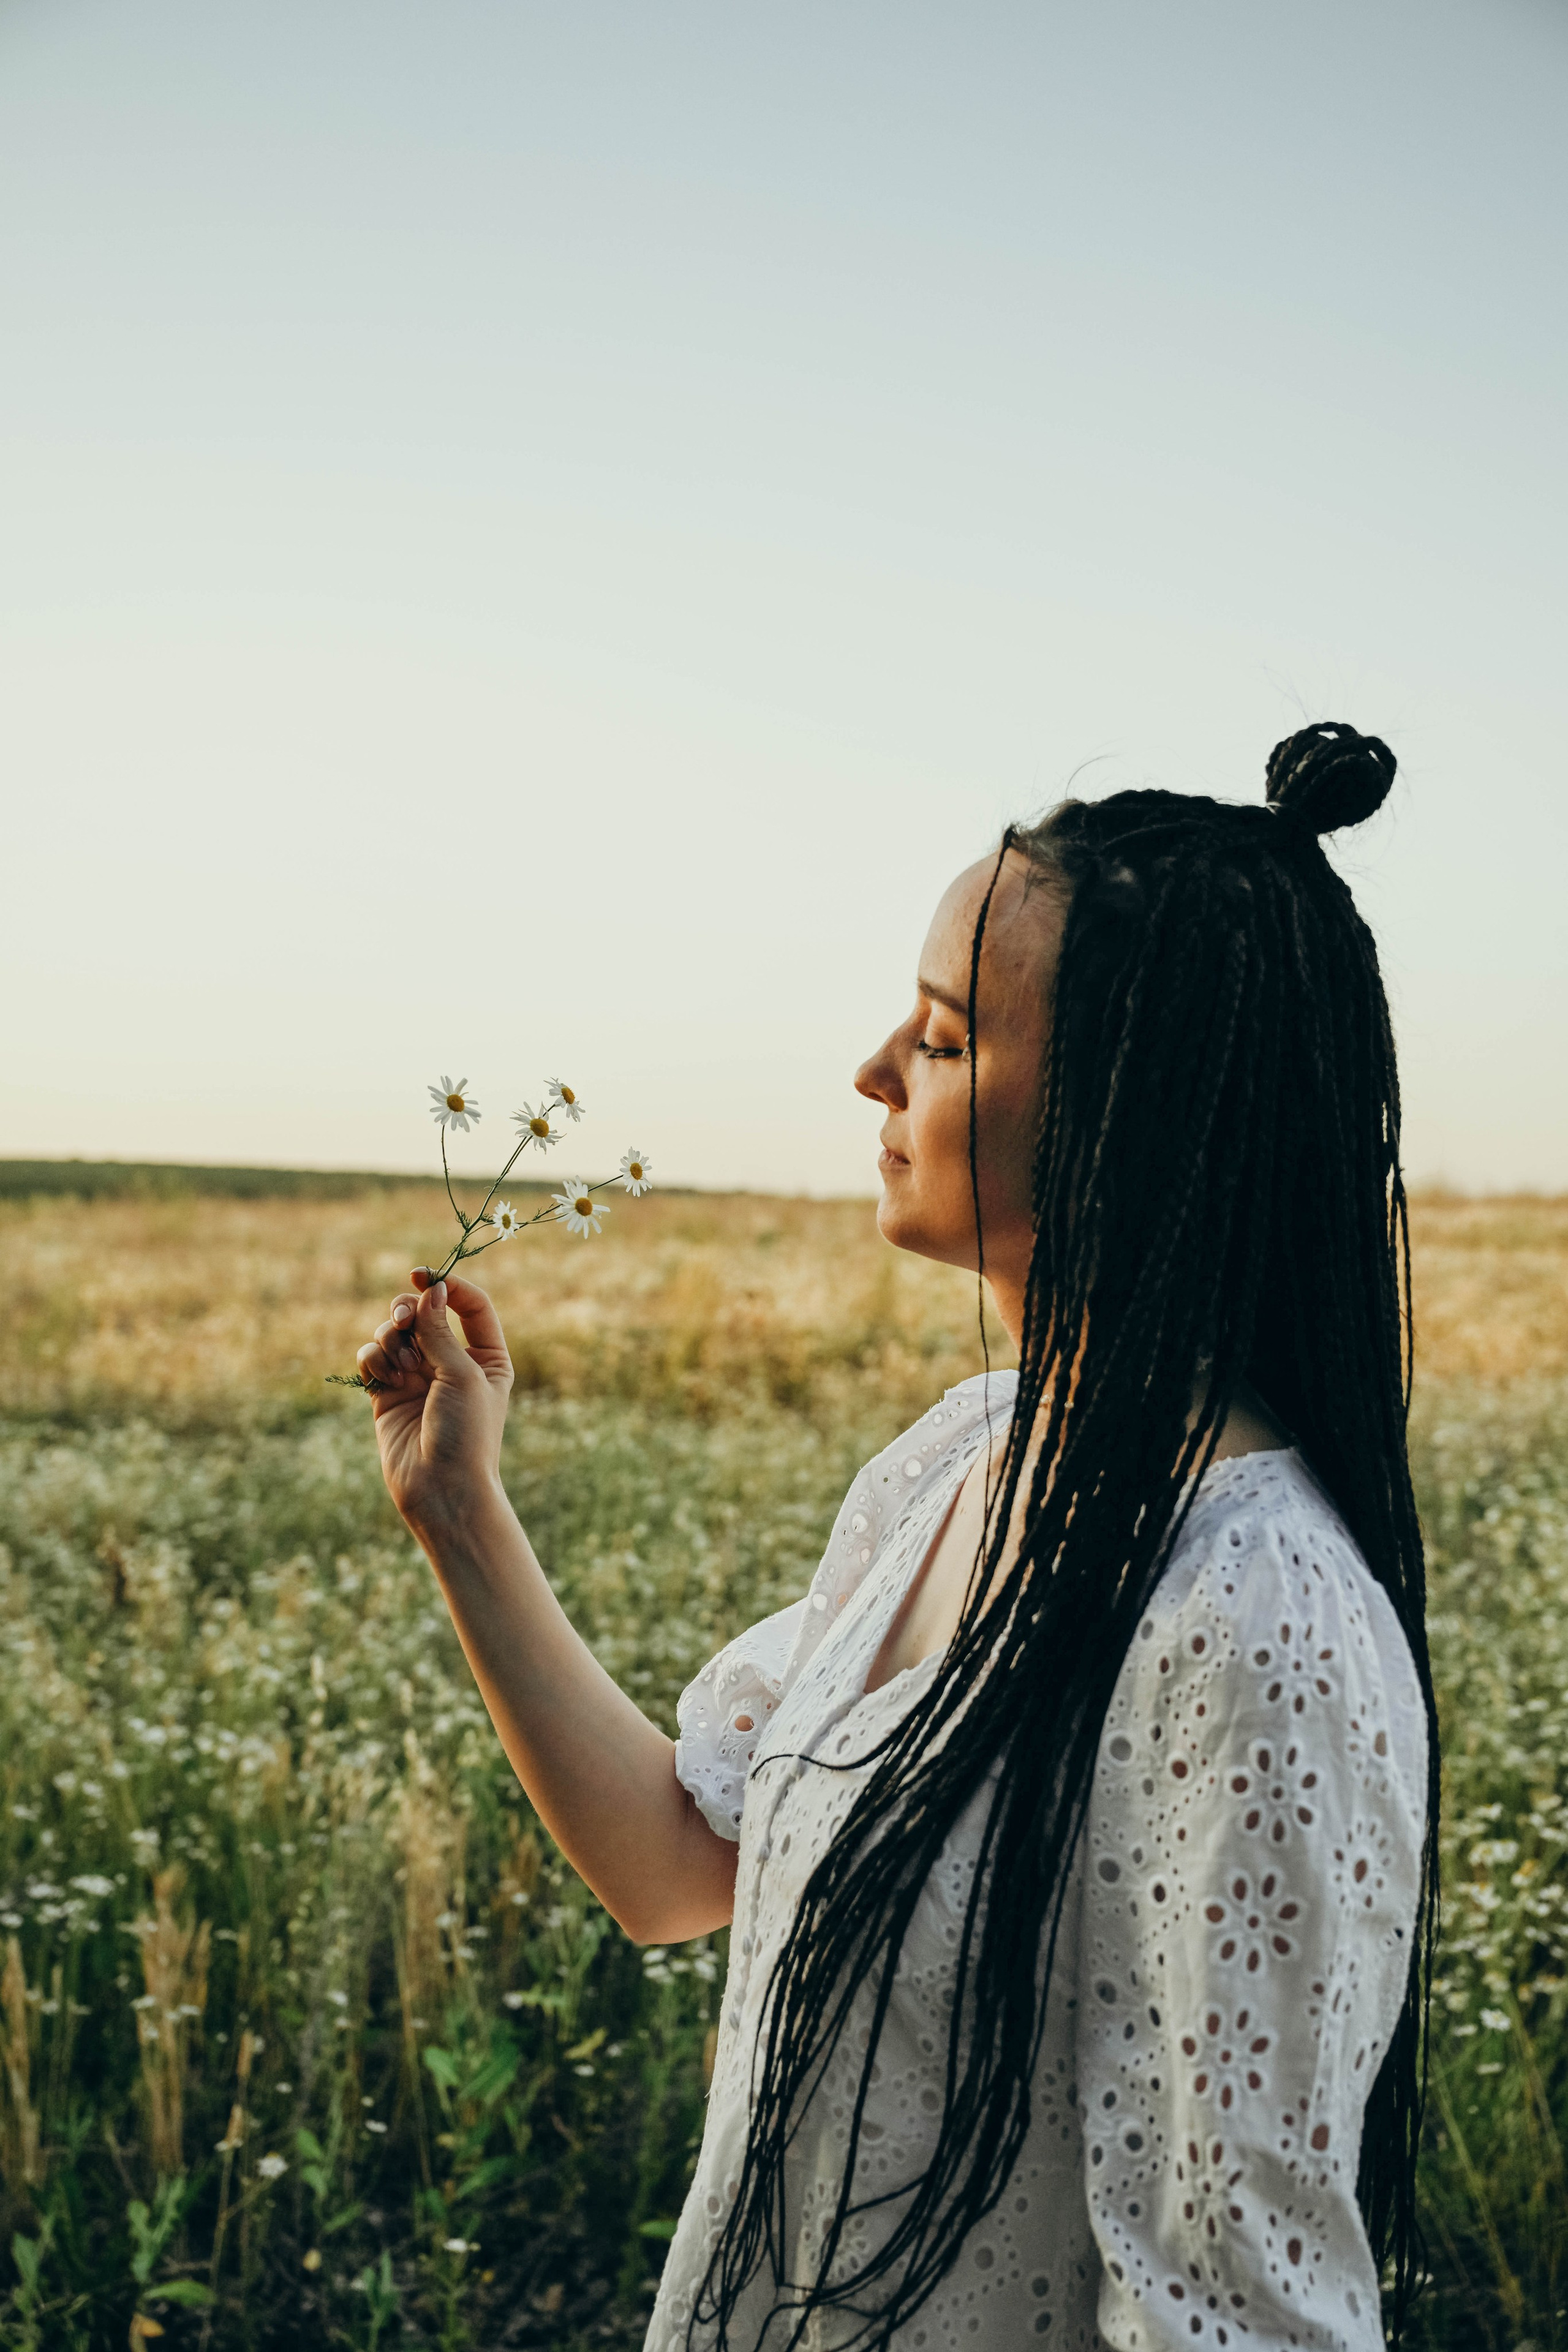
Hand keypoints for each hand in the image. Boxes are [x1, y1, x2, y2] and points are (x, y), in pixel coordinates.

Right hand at [356, 1271, 513, 1533]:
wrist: (441, 1490)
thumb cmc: (466, 1435)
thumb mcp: (462, 1375)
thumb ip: (440, 1331)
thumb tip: (430, 1289)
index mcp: (486, 1357)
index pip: (469, 1305)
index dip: (445, 1285)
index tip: (419, 1275)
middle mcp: (452, 1363)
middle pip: (424, 1312)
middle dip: (407, 1310)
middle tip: (402, 1322)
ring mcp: (418, 1377)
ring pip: (394, 1332)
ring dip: (391, 1339)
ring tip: (403, 1368)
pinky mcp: (387, 1393)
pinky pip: (372, 1357)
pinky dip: (374, 1359)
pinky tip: (385, 1378)